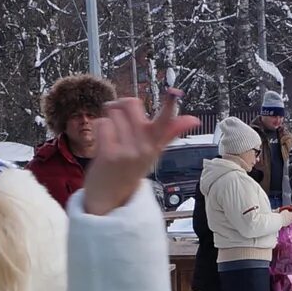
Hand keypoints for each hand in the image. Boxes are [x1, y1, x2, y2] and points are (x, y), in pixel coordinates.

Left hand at [79, 93, 198, 215]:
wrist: (109, 198)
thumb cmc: (129, 171)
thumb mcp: (152, 152)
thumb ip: (170, 133)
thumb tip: (193, 119)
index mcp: (155, 144)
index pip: (166, 121)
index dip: (169, 105)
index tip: (173, 92)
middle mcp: (144, 147)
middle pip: (131, 103)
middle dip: (120, 105)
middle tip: (117, 116)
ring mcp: (127, 151)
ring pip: (113, 112)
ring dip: (108, 119)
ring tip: (110, 135)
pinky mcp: (109, 154)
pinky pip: (102, 124)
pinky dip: (98, 129)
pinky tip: (102, 142)